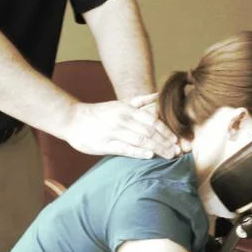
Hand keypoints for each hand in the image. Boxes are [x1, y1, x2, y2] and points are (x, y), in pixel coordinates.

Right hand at [63, 99, 180, 159]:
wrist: (73, 119)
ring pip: (140, 141)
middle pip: (149, 132)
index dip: (166, 131)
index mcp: (127, 110)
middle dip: (165, 142)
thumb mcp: (120, 104)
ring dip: (157, 148)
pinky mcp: (105, 144)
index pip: (152, 121)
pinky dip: (138, 152)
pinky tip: (149, 156)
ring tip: (169, 156)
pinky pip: (125, 149)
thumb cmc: (100, 113)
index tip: (177, 140)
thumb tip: (159, 95)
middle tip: (178, 151)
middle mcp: (122, 119)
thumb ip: (140, 101)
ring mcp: (114, 132)